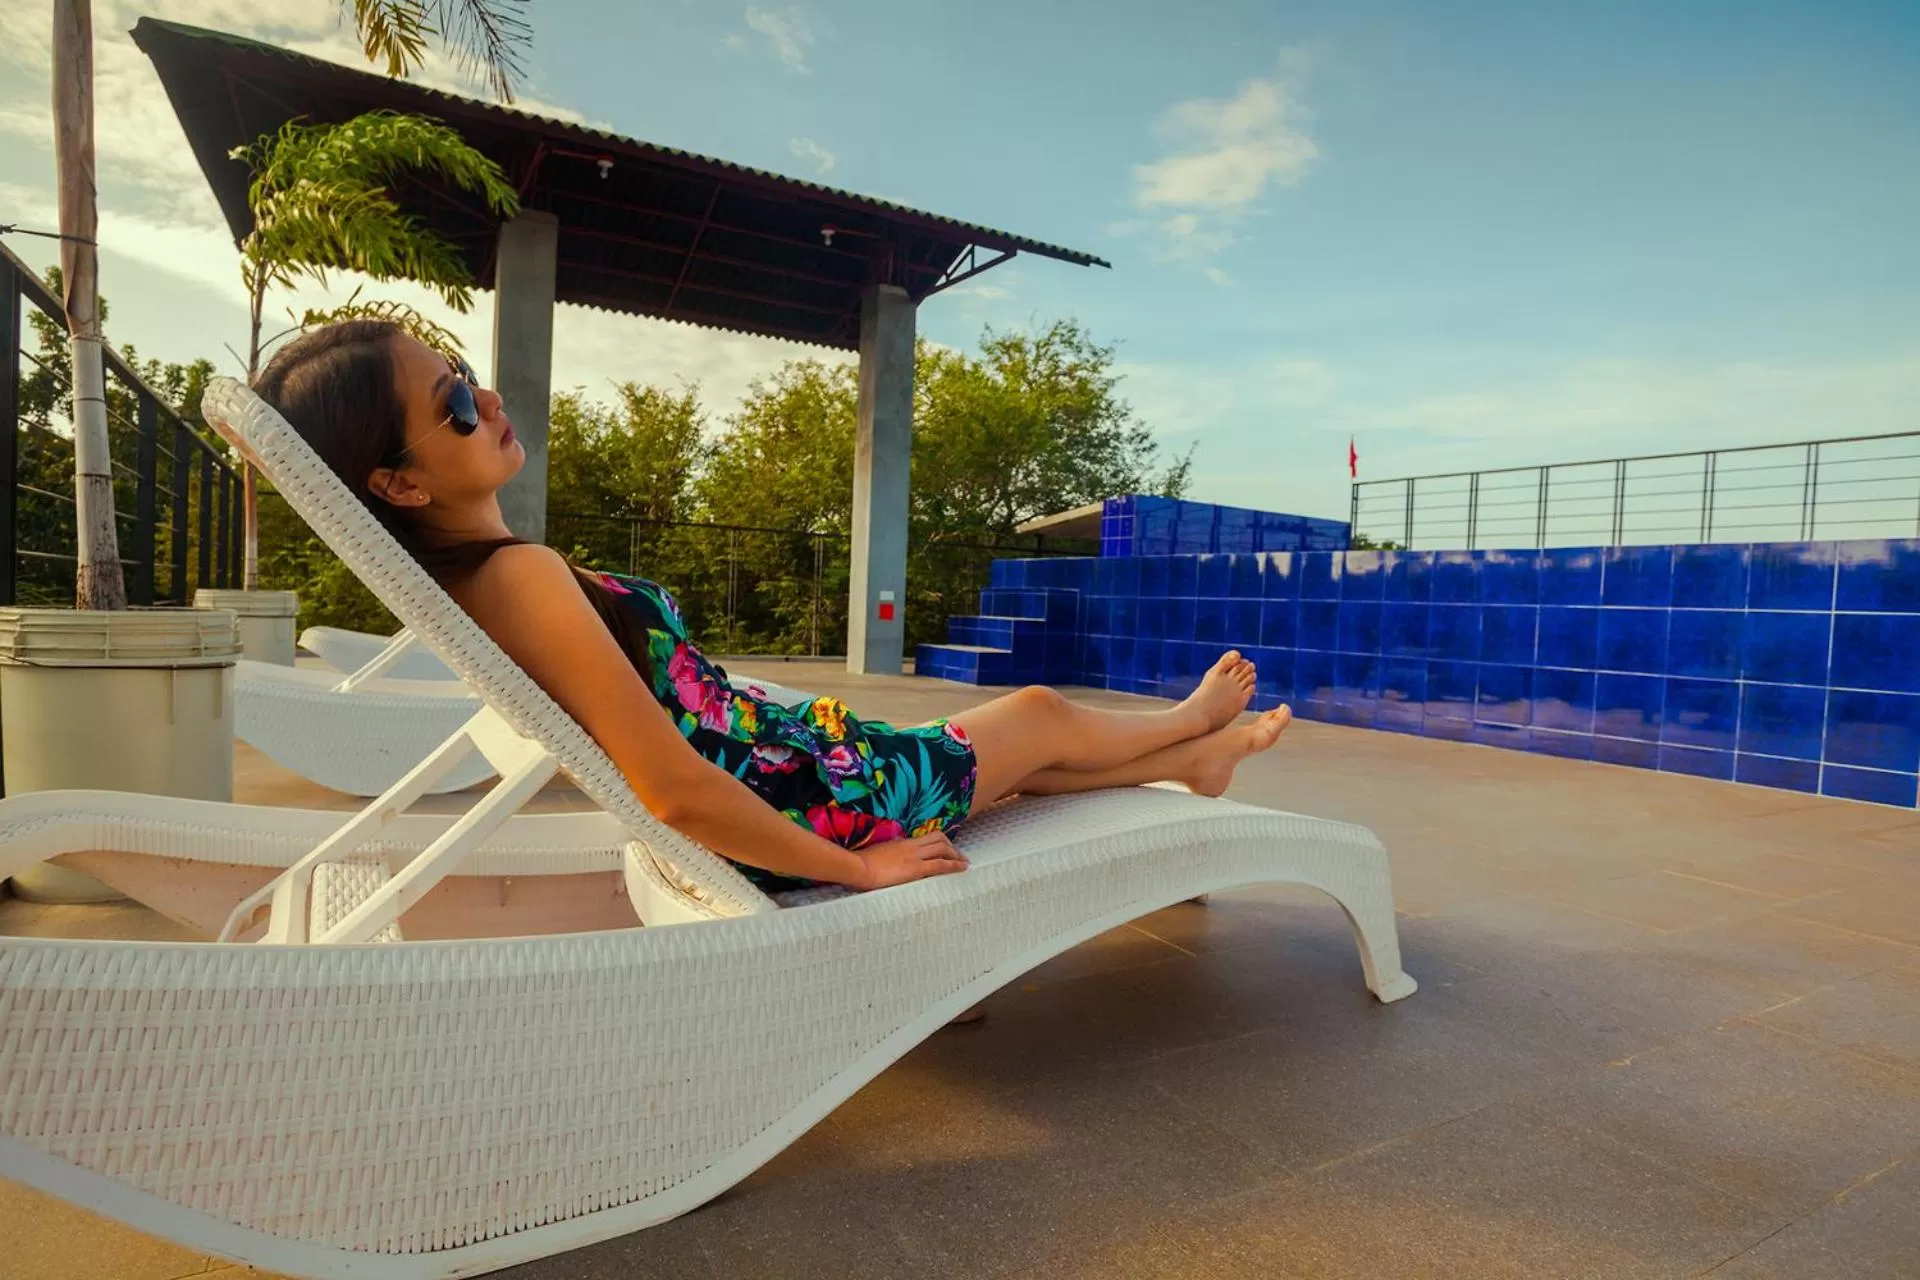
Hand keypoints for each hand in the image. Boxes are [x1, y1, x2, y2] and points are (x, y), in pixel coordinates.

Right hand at [855, 831, 969, 890]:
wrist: (859, 867)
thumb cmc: (863, 863)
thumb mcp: (878, 854)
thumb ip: (889, 855)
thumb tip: (891, 859)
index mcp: (902, 842)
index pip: (926, 837)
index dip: (940, 841)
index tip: (946, 848)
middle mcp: (911, 846)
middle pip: (939, 839)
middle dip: (952, 847)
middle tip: (960, 856)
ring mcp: (914, 856)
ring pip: (943, 849)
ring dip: (956, 855)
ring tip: (964, 863)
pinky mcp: (916, 868)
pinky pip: (940, 865)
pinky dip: (954, 865)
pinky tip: (962, 868)